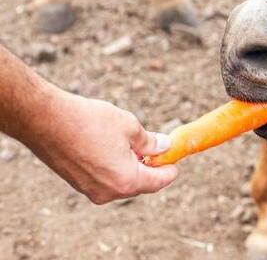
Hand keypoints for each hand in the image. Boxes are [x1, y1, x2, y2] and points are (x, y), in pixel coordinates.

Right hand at [24, 88, 177, 203]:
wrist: (46, 121)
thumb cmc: (90, 122)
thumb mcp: (130, 127)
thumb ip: (150, 142)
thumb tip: (164, 147)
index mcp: (126, 181)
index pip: (159, 181)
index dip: (169, 168)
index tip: (174, 157)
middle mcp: (109, 192)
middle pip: (141, 184)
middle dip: (150, 166)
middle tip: (156, 145)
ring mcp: (91, 190)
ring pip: (122, 181)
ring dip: (131, 165)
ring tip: (132, 142)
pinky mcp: (77, 183)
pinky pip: (105, 179)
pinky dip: (114, 166)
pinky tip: (112, 146)